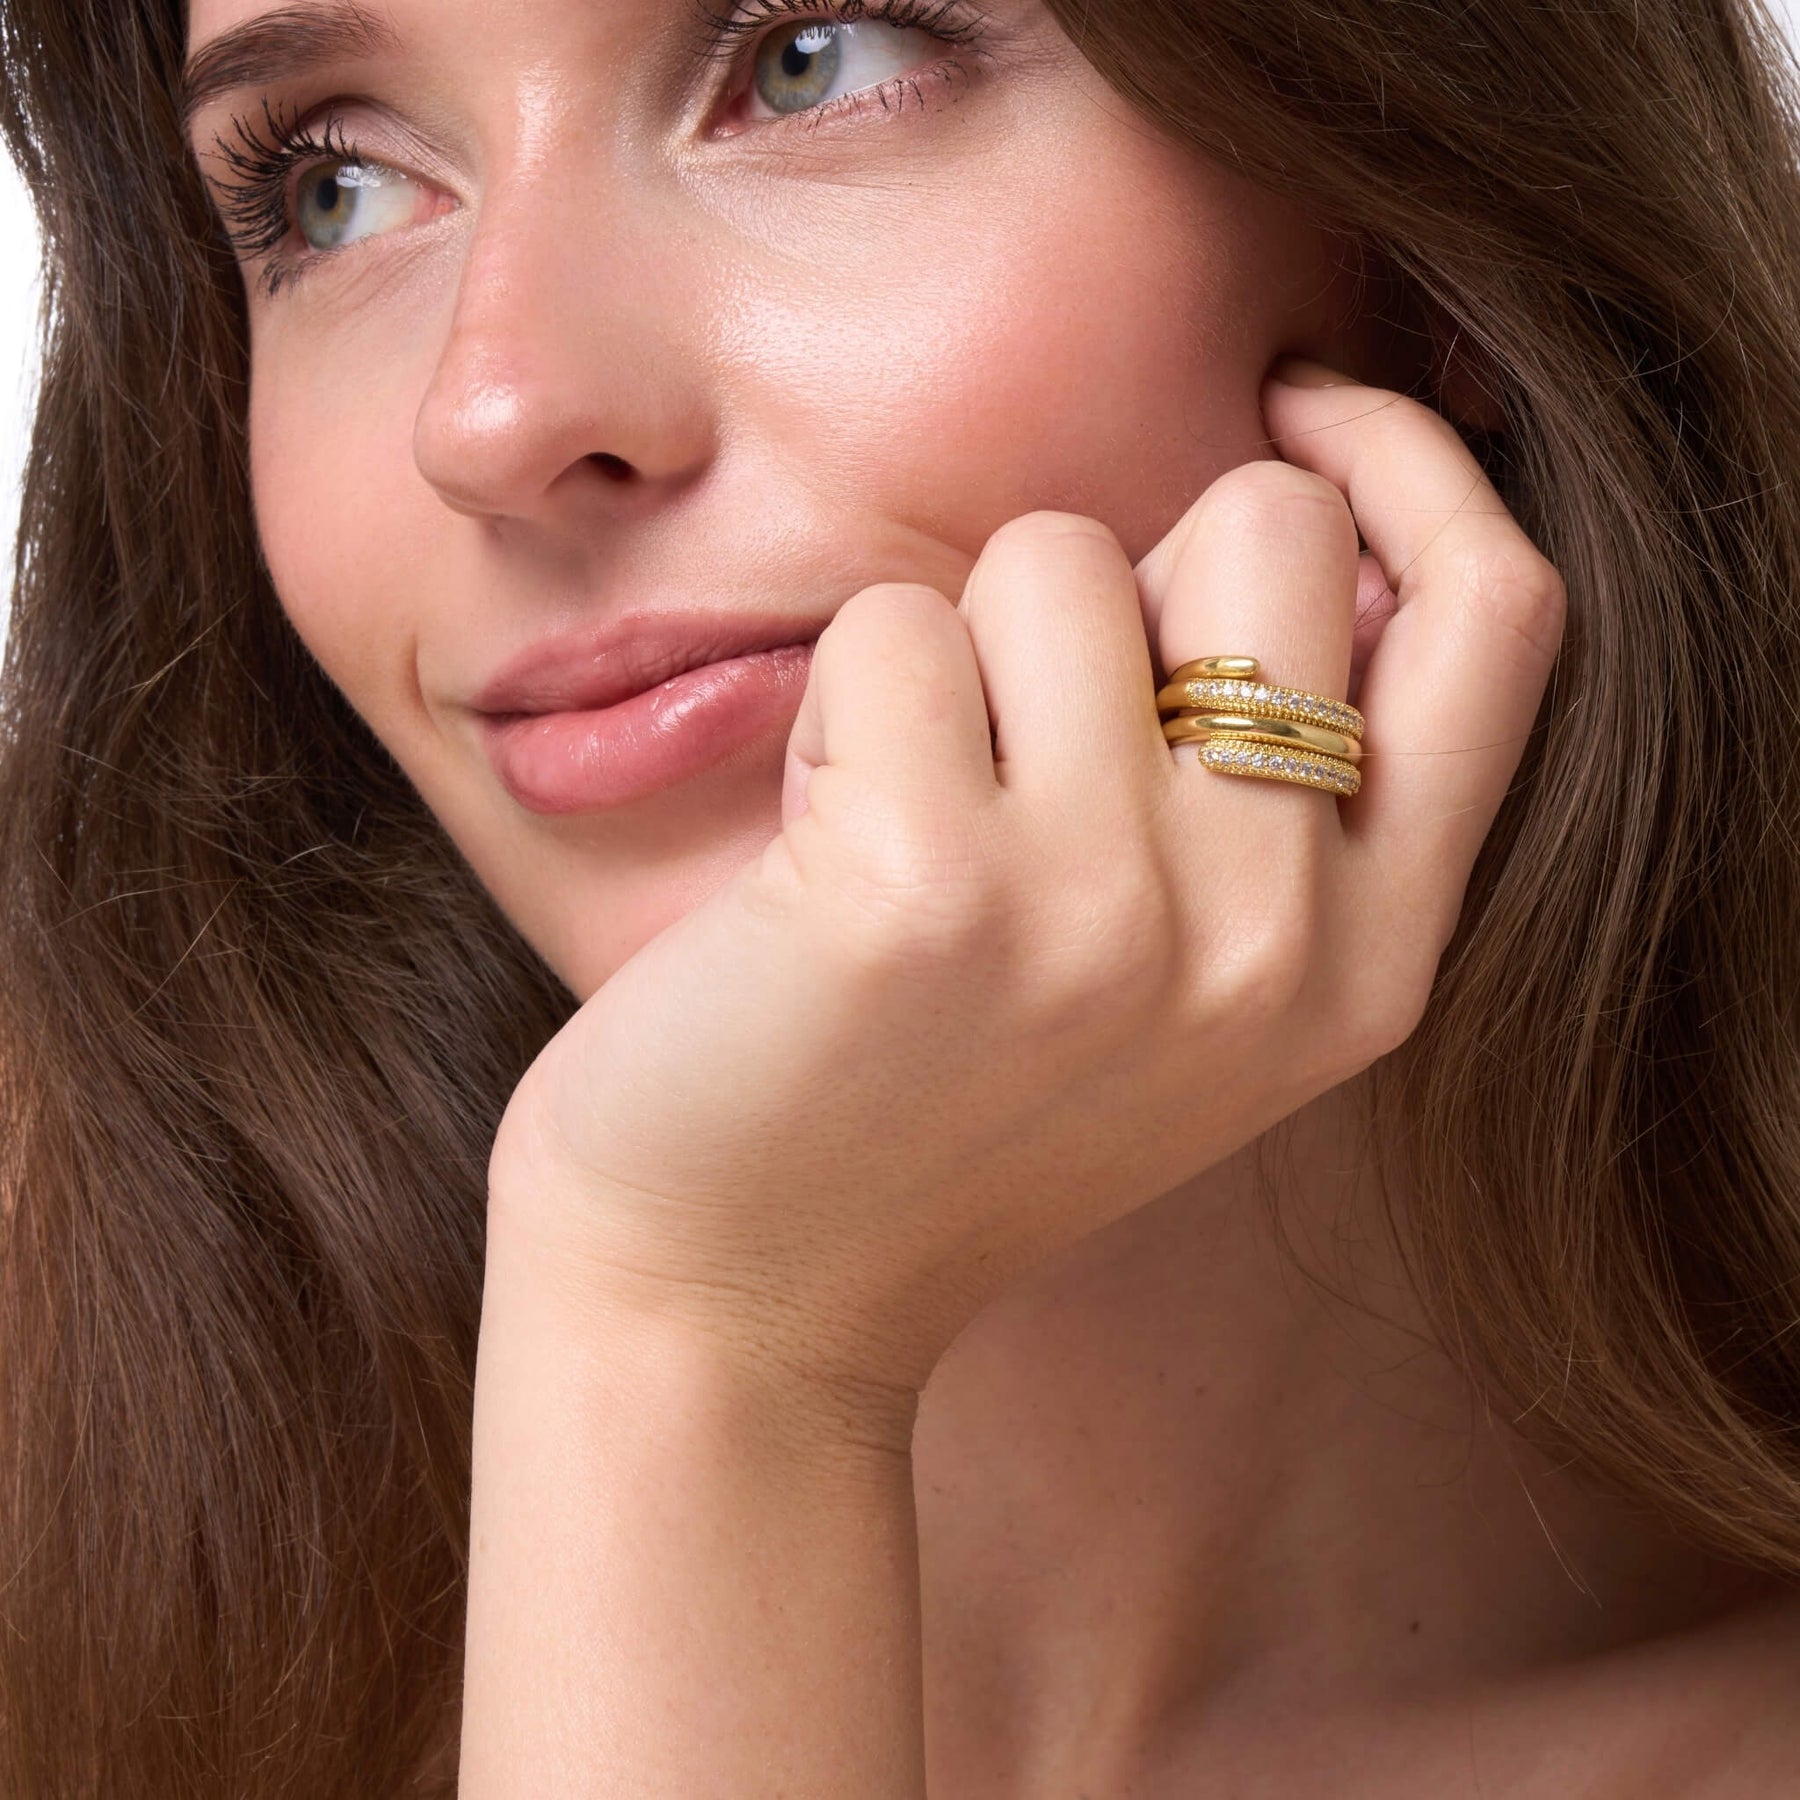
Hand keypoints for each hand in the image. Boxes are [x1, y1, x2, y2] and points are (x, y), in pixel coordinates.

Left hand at [487, 360, 1565, 1416]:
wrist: (740, 1302)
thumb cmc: (936, 1112)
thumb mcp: (1182, 993)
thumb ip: (1275, 791)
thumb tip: (1282, 508)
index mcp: (1368, 959)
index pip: (1499, 612)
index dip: (1414, 461)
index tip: (1299, 405)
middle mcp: (1277, 936)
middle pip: (1272, 530)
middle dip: (1124, 578)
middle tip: (1020, 727)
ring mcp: (1115, 909)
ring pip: (1056, 556)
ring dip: (955, 659)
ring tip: (906, 824)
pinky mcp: (934, 884)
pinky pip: (893, 632)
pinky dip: (837, 712)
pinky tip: (815, 861)